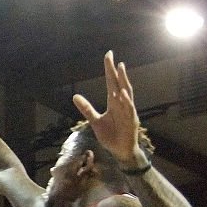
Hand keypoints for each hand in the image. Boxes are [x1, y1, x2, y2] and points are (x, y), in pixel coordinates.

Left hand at [72, 51, 142, 166]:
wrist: (120, 151)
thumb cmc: (111, 136)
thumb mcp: (95, 121)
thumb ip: (87, 109)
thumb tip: (75, 96)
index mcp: (114, 102)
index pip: (111, 82)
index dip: (109, 70)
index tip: (108, 56)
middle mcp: (122, 104)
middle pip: (119, 84)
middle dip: (116, 71)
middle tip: (112, 57)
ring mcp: (128, 111)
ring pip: (126, 93)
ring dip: (123, 81)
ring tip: (120, 68)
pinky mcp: (131, 121)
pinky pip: (129, 109)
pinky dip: (126, 101)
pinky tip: (122, 93)